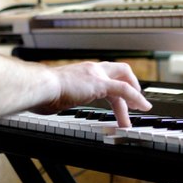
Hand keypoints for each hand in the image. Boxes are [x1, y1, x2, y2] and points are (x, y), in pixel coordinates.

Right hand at [33, 61, 151, 126]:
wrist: (39, 86)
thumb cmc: (40, 93)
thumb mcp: (52, 95)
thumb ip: (56, 98)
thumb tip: (49, 105)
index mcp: (80, 72)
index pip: (104, 76)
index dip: (115, 86)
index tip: (119, 98)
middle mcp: (90, 70)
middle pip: (119, 73)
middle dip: (131, 87)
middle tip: (135, 104)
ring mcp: (96, 75)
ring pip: (124, 83)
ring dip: (134, 99)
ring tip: (139, 112)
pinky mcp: (100, 84)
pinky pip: (124, 90)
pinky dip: (136, 98)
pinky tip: (143, 106)